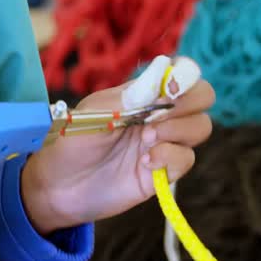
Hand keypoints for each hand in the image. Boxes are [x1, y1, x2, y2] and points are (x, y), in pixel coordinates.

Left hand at [20, 61, 215, 234]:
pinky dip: (171, 157)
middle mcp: (158, 115)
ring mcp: (163, 143)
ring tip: (146, 139)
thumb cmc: (71, 140)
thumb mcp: (95, 111)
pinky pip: (187, 159)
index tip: (167, 90)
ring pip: (200, 127)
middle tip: (157, 117)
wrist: (58, 186)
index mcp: (142, 94)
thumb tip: (163, 76)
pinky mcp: (163, 172)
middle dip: (188, 103)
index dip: (184, 77)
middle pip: (202, 97)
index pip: (182, 74)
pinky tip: (145, 163)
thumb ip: (129, 95)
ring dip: (178, 130)